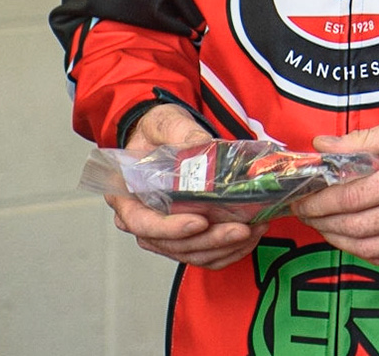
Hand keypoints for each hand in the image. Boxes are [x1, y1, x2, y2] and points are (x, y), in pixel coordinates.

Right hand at [106, 103, 264, 269]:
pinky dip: (228, 251)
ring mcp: (163, 232)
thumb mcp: (164, 123)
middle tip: (240, 229)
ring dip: (224, 248)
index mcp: (126, 196)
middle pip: (171, 244)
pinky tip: (249, 236)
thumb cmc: (156, 134)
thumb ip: (180, 132)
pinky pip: (203, 255)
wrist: (163, 138)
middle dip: (209, 240)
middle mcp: (141, 220)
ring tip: (252, 230)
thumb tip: (203, 144)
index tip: (200, 221)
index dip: (171, 228)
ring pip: (191, 253)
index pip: (142, 223)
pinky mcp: (183, 236)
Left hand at [290, 113, 378, 266]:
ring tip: (324, 225)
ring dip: (339, 240)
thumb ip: (367, 139)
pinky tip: (354, 236)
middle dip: (323, 222)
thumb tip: (322, 146)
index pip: (356, 195)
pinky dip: (365, 250)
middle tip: (306, 212)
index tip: (303, 198)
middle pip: (358, 226)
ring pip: (371, 249)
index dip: (321, 201)